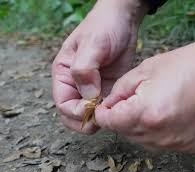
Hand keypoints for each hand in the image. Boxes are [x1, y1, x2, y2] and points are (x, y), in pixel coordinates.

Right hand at [52, 0, 147, 133]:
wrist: (124, 20)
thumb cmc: (104, 27)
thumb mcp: (92, 45)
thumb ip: (85, 70)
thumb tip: (88, 97)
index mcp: (65, 74)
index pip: (63, 104)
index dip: (75, 112)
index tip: (91, 110)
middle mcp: (77, 83)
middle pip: (74, 113)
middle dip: (85, 120)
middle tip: (101, 120)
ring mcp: (94, 87)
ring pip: (91, 113)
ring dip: (100, 118)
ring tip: (112, 115)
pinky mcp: (109, 87)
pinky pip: (107, 106)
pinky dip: (111, 112)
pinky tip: (120, 109)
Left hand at [95, 24, 194, 151]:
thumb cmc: (190, 63)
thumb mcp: (146, 69)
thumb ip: (121, 90)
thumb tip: (111, 105)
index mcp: (147, 114)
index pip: (109, 122)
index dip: (105, 111)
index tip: (108, 106)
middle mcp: (162, 135)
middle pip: (125, 133)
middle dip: (123, 118)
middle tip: (135, 99)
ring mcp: (178, 143)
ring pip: (144, 141)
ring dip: (142, 126)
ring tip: (155, 104)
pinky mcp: (192, 146)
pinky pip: (165, 143)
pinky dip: (161, 131)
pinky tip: (172, 113)